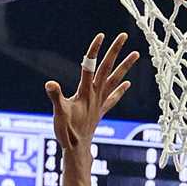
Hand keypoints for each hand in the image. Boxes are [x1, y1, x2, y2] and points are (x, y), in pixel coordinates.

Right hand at [46, 32, 138, 151]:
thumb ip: (55, 97)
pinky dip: (120, 90)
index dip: (94, 51)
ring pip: (114, 80)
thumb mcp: (59, 113)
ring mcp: (100, 102)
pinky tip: (127, 84)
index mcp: (85, 92)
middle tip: (124, 35)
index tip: (101, 35)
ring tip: (136, 53)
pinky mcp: (100, 111)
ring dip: (125, 66)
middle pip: (107, 68)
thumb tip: (49, 84)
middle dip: (115, 51)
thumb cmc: (67, 132)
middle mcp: (95, 94)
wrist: (77, 150)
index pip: (89, 66)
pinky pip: (113, 98)